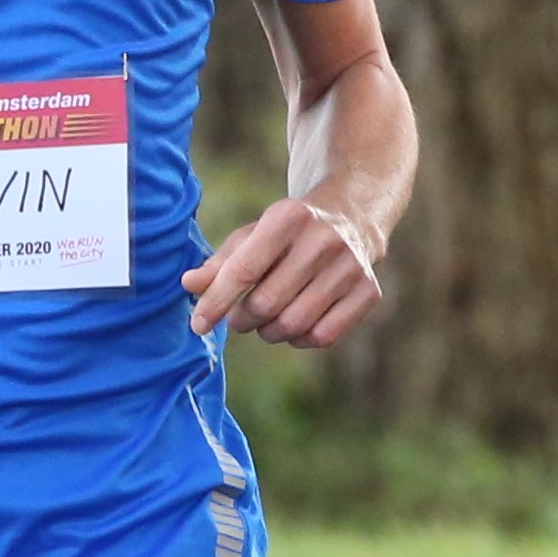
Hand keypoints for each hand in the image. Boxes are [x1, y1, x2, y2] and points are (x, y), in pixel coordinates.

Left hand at [187, 195, 388, 351]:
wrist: (350, 217)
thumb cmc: (287, 232)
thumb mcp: (251, 236)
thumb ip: (218, 263)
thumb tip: (188, 285)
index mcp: (288, 217)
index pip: (243, 271)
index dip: (215, 302)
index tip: (198, 324)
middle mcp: (324, 239)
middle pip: (266, 303)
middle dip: (242, 318)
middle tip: (239, 317)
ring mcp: (350, 266)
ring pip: (293, 324)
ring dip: (269, 332)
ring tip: (264, 321)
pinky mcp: (369, 290)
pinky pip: (322, 336)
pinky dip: (299, 340)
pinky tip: (294, 325)